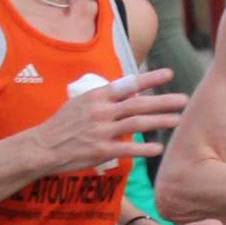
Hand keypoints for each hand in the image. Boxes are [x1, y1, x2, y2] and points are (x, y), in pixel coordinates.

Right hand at [28, 68, 186, 177]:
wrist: (42, 147)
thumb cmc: (61, 124)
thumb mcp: (79, 102)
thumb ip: (103, 98)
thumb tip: (126, 92)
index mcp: (96, 96)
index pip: (127, 84)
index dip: (149, 79)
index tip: (168, 74)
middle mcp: (101, 111)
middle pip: (138, 104)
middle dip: (163, 101)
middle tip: (183, 99)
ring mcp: (101, 131)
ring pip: (136, 123)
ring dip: (159, 121)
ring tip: (177, 120)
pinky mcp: (100, 150)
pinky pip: (127, 148)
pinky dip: (144, 148)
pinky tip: (158, 148)